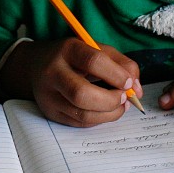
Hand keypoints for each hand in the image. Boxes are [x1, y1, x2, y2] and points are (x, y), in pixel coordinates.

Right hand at [0, 38, 142, 127]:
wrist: (36, 65)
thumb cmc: (74, 57)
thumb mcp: (96, 49)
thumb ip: (122, 64)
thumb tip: (137, 89)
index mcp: (67, 50)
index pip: (93, 61)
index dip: (116, 75)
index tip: (128, 83)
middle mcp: (53, 72)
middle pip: (82, 94)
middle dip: (111, 100)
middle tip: (124, 98)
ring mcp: (49, 95)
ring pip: (82, 114)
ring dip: (109, 114)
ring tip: (120, 105)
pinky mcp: (50, 112)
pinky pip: (79, 123)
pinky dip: (99, 119)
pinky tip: (106, 110)